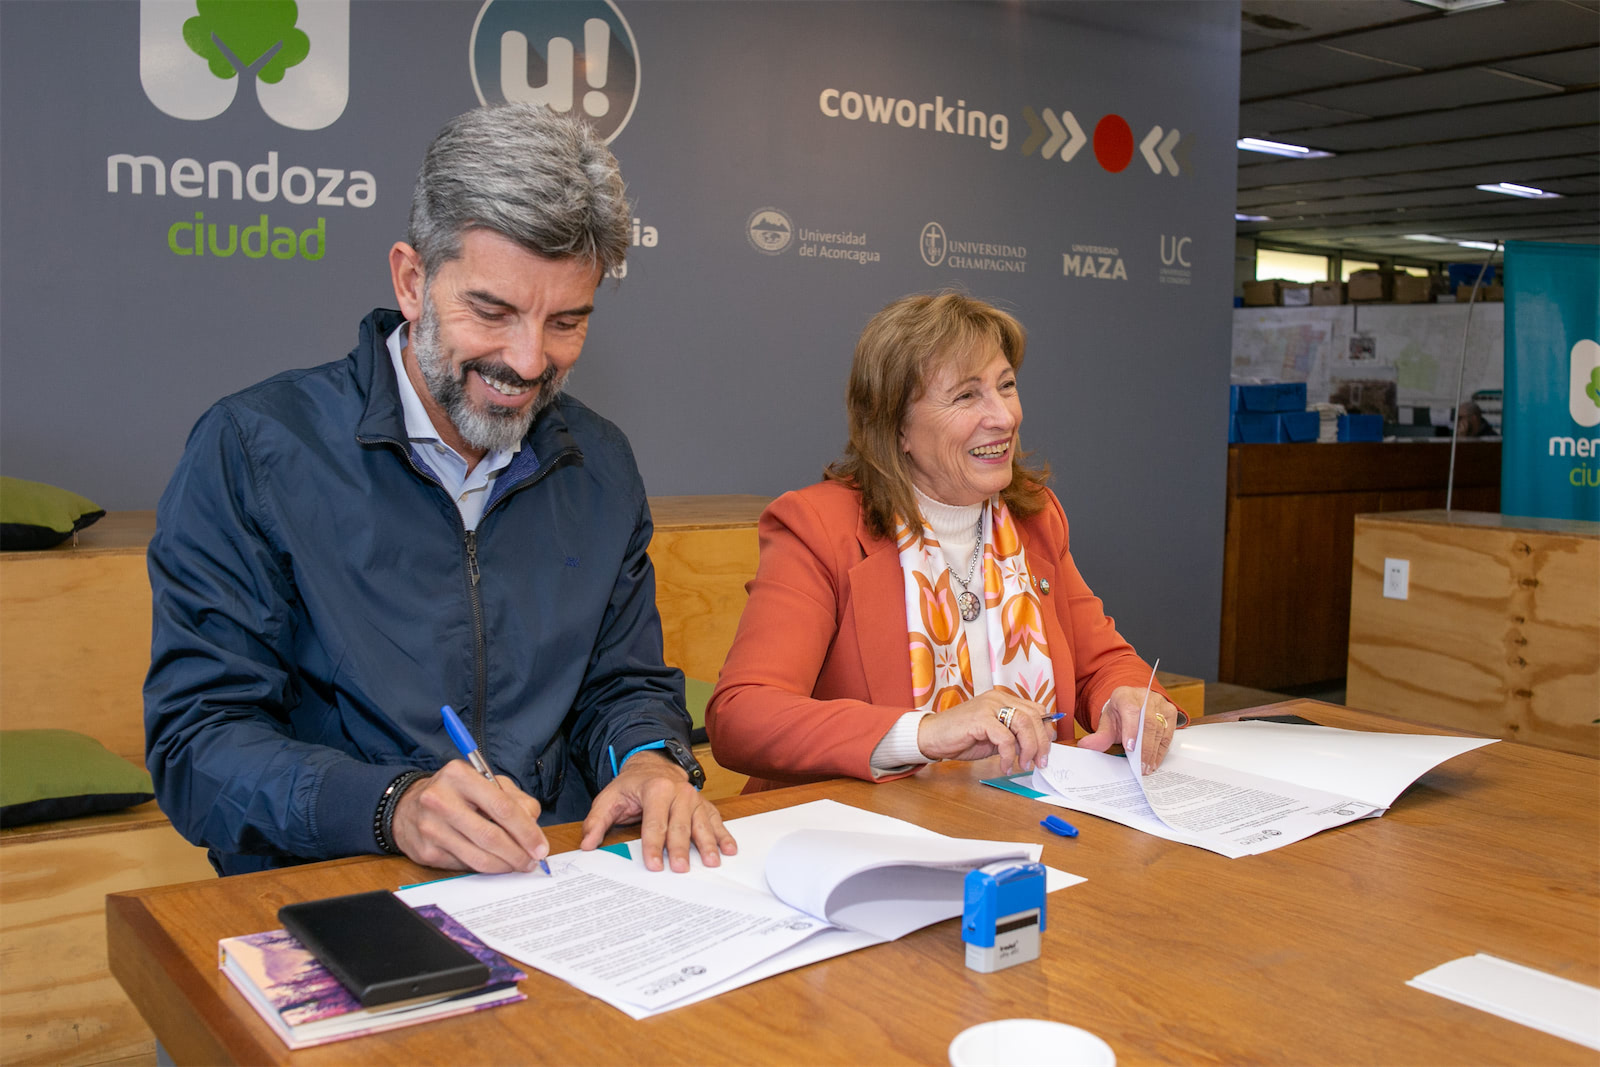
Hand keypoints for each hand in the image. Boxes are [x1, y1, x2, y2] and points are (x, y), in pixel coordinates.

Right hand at [390, 760, 549, 872]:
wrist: (407, 806)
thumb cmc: (455, 793)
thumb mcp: (486, 783)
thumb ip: (514, 798)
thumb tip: (533, 825)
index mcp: (459, 775)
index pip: (502, 807)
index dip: (526, 831)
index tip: (540, 847)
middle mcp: (441, 799)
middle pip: (491, 835)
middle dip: (518, 853)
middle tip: (532, 861)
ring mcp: (431, 827)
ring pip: (479, 857)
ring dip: (505, 865)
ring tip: (518, 864)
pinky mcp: (426, 851)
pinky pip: (465, 865)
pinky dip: (485, 867)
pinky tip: (493, 862)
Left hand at [580, 750, 736, 872]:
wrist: (653, 765)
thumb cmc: (631, 786)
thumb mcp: (609, 799)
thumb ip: (596, 821)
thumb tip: (587, 845)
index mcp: (655, 790)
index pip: (654, 823)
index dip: (653, 845)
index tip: (653, 865)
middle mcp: (679, 793)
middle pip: (680, 826)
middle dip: (680, 849)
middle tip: (681, 870)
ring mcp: (694, 799)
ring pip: (701, 824)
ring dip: (708, 844)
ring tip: (712, 862)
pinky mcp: (704, 805)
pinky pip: (715, 820)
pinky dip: (723, 835)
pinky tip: (729, 850)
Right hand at [916, 690, 1056, 773]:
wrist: (933, 737)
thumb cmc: (962, 737)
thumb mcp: (994, 737)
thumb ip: (1013, 737)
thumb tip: (1036, 748)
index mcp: (1004, 700)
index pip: (1036, 710)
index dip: (1045, 731)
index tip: (1045, 751)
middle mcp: (999, 698)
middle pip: (1034, 716)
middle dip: (1041, 743)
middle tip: (1040, 762)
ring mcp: (989, 707)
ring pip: (1024, 724)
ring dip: (1029, 748)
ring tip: (1024, 764)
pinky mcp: (980, 718)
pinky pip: (1005, 737)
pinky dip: (1009, 755)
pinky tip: (1005, 766)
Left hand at [1077, 686, 1178, 773]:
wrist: (1132, 704)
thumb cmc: (1120, 714)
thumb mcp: (1107, 723)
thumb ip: (1099, 736)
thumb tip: (1086, 746)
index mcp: (1125, 696)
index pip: (1131, 711)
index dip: (1131, 730)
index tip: (1129, 748)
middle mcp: (1144, 696)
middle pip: (1148, 722)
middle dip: (1144, 747)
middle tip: (1140, 766)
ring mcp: (1160, 703)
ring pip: (1160, 729)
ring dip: (1153, 752)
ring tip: (1146, 767)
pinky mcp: (1170, 712)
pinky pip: (1168, 733)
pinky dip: (1161, 750)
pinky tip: (1154, 761)